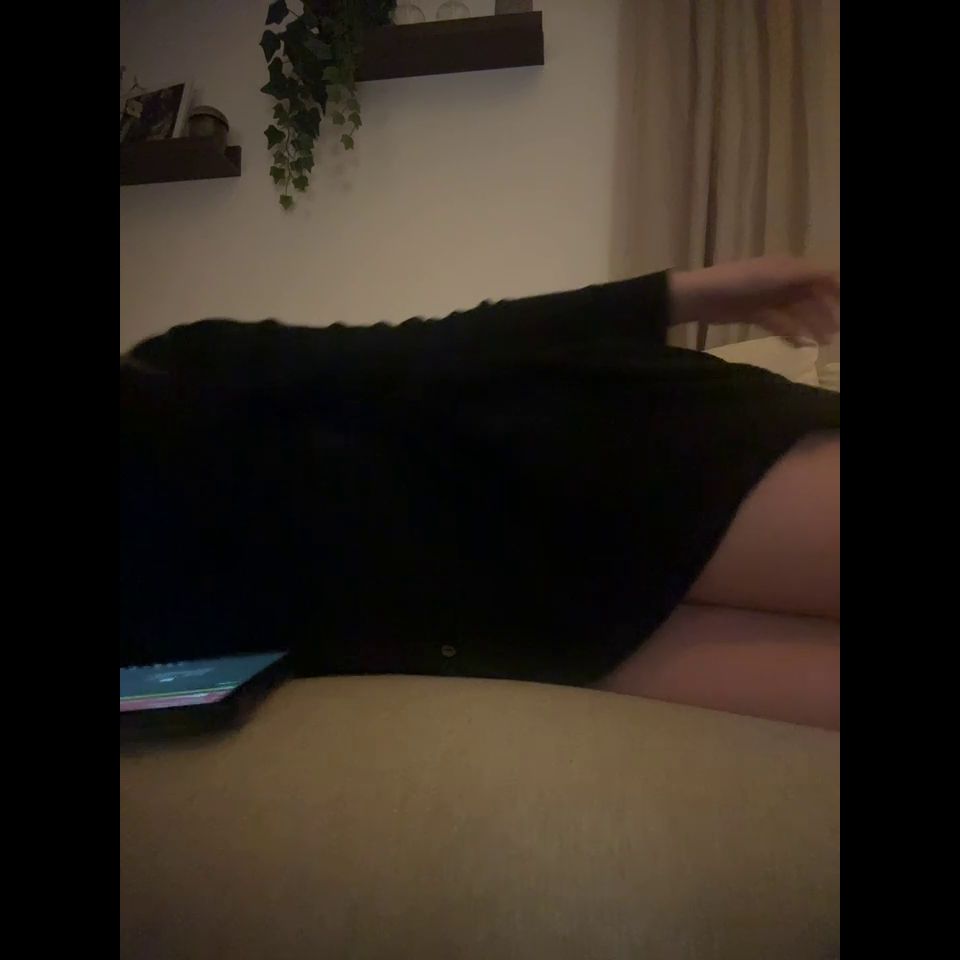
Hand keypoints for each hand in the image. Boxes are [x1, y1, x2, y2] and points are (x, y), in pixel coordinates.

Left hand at [670, 256, 839, 345]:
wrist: (702, 296)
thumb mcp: (778, 274)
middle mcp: (783, 281)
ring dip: (811, 326)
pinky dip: (791, 333)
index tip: (846, 308)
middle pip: (811, 297)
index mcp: (789, 267)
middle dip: (825, 313)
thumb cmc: (741, 281)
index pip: (821, 276)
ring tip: (823, 343)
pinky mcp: (757, 314)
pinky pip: (780, 324)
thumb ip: (809, 275)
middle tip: (836, 334)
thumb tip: (837, 276)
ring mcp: (769, 299)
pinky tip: (801, 345)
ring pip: (797, 313)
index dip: (837, 291)